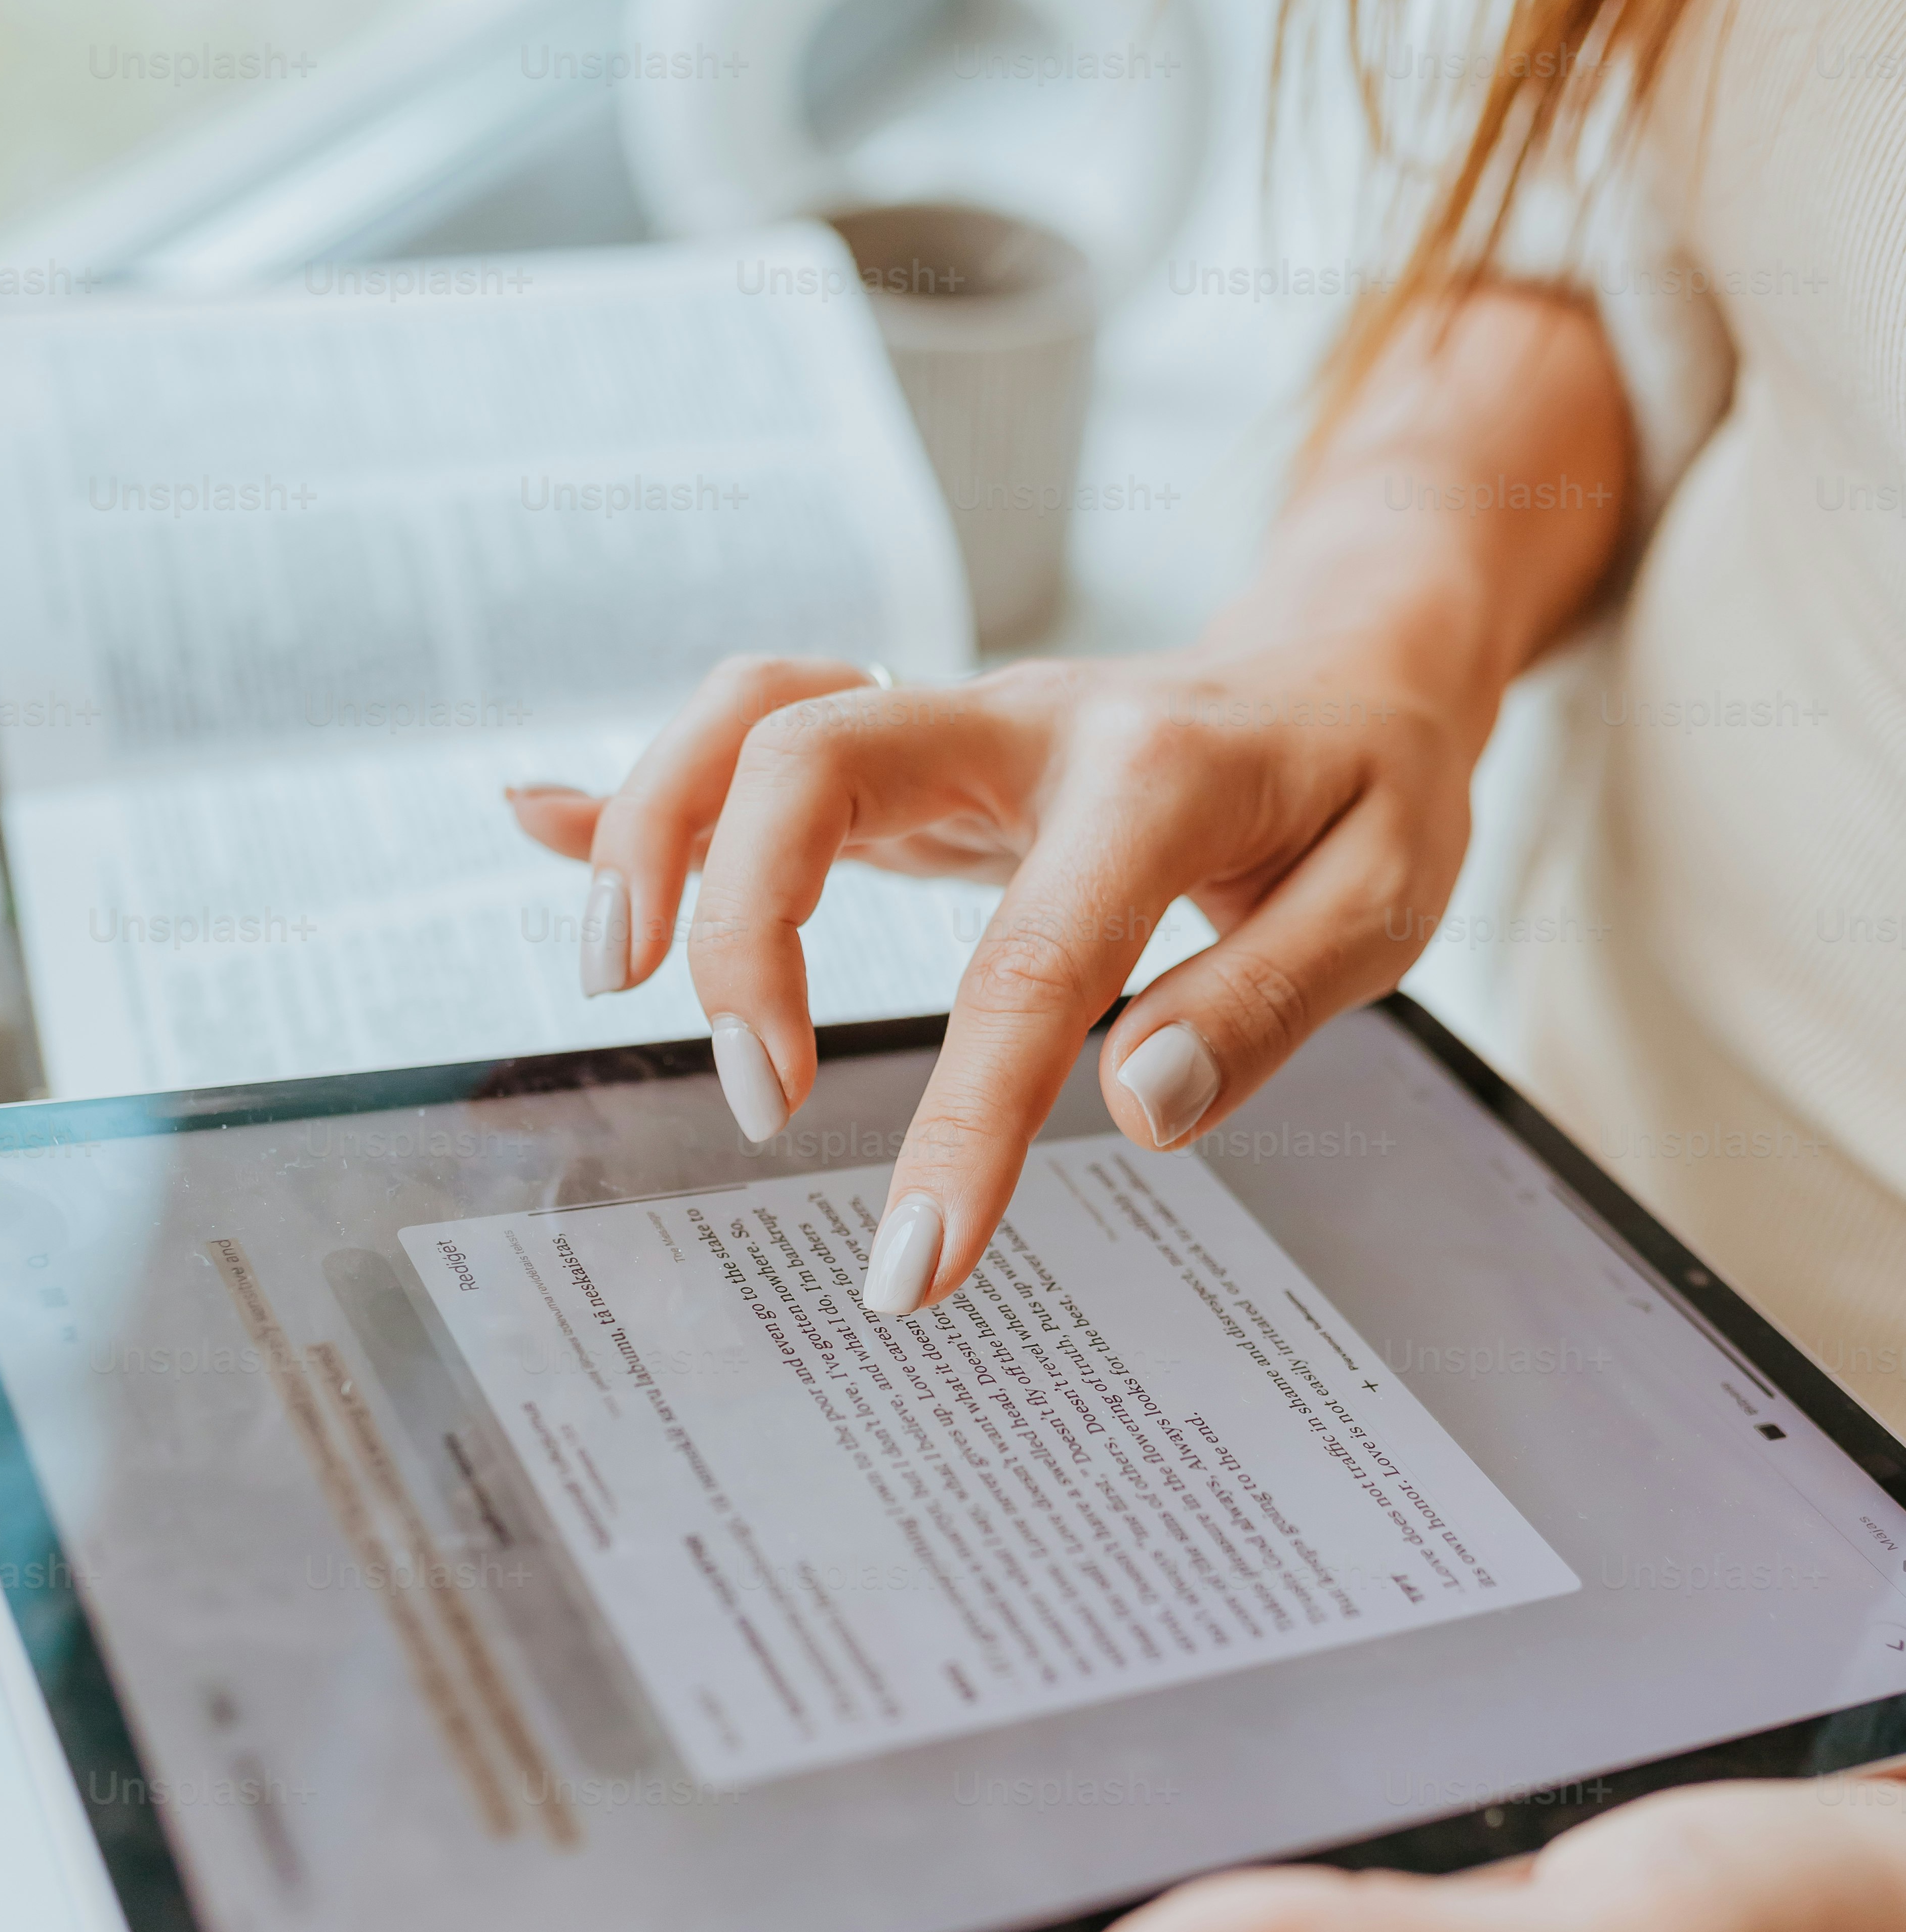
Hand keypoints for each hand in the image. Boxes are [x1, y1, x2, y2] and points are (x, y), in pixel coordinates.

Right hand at [507, 613, 1484, 1313]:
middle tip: (759, 1098)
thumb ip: (1269, 999)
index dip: (963, 1121)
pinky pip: (750, 729)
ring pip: (754, 713)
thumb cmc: (1367, 795)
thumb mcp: (1390, 897)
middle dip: (741, 920)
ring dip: (655, 829)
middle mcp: (1023, 723)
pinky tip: (542, 825)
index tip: (914, 1272)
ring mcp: (951, 724)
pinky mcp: (909, 753)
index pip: (1033, 960)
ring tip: (616, 980)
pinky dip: (640, 780)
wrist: (1343, 659)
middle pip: (811, 753)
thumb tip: (1136, 1109)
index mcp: (1156, 777)